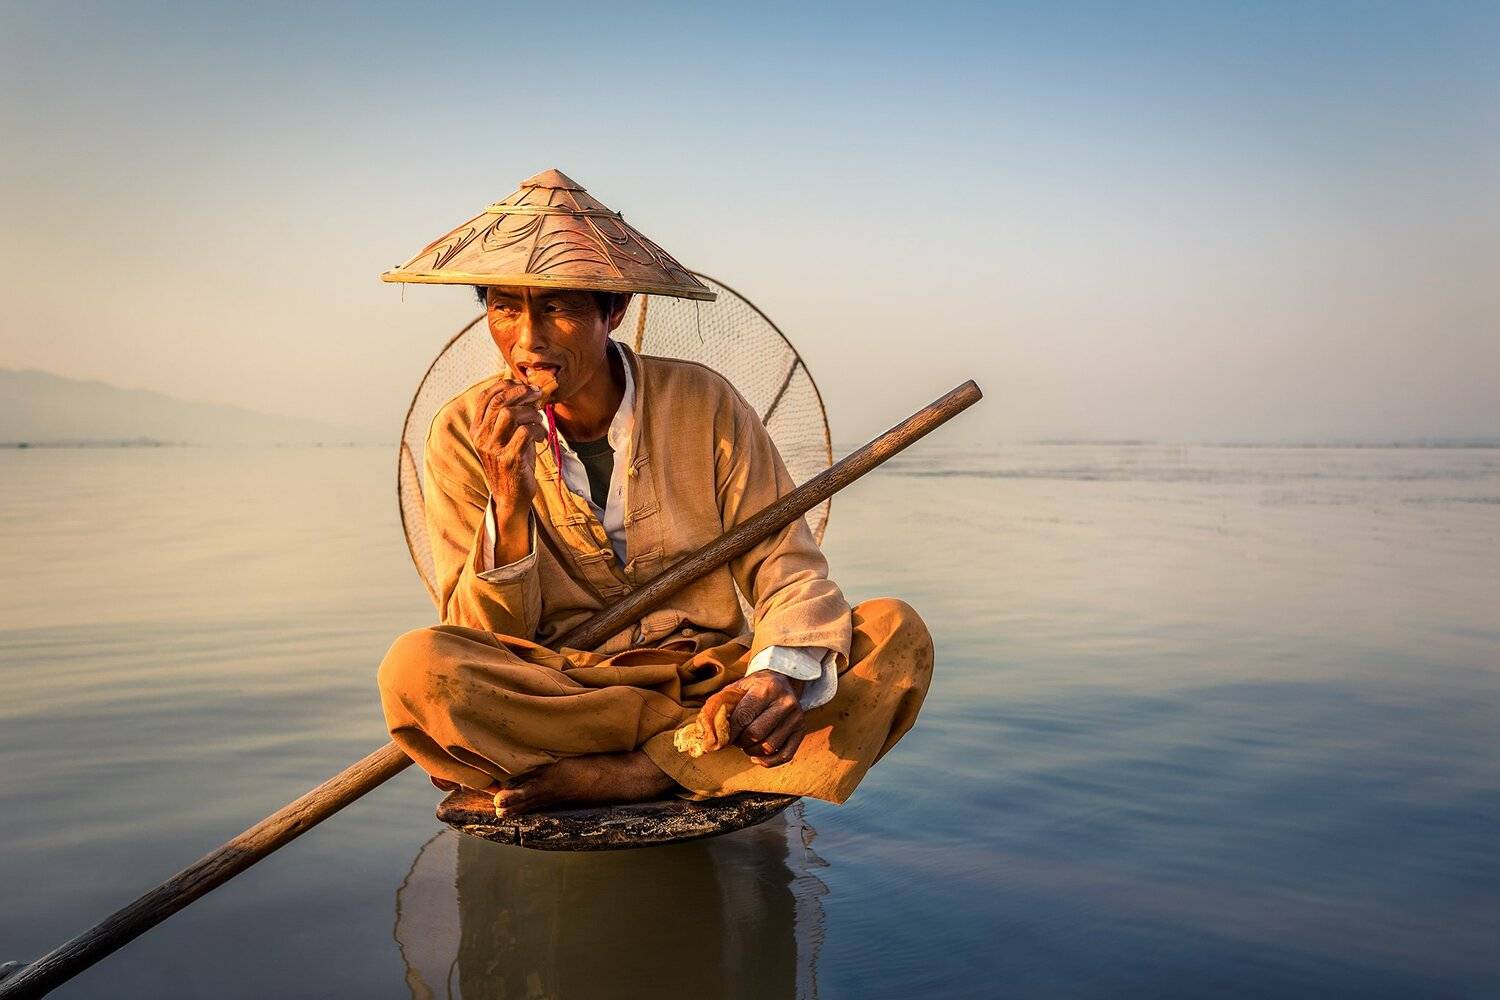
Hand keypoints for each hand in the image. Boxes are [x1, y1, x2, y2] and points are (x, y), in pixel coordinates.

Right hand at [471, 379, 546, 514]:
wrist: (511, 496)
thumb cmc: (513, 462)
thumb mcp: (506, 437)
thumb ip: (510, 416)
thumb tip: (527, 391)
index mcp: (477, 430)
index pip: (485, 397)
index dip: (506, 385)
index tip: (524, 386)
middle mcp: (481, 438)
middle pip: (498, 402)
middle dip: (521, 393)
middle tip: (538, 394)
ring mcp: (493, 449)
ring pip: (510, 414)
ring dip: (531, 413)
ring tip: (539, 421)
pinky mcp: (509, 459)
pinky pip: (525, 432)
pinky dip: (537, 430)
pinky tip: (540, 437)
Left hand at [725, 671, 807, 767]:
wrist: (783, 680)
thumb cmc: (755, 687)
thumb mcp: (738, 687)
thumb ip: (721, 705)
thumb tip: (707, 731)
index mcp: (766, 688)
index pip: (743, 717)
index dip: (729, 732)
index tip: (721, 738)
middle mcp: (785, 702)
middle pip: (756, 734)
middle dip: (740, 742)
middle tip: (734, 740)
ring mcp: (796, 717)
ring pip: (769, 746)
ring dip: (752, 751)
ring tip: (745, 744)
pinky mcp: (802, 730)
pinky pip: (785, 755)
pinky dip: (768, 762)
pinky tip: (757, 756)